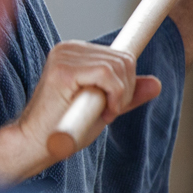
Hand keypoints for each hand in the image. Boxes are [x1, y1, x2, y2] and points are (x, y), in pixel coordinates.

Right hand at [0, 40, 160, 184]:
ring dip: (120, 97)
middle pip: (124, 59)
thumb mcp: (102, 107)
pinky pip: (108, 75)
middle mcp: (68, 48)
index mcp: (76, 52)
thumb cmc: (65, 128)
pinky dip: (114, 97)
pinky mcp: (63, 70)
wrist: (36, 144)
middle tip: (107, 112)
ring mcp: (64, 56)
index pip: (120, 56)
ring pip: (119, 66)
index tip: (115, 104)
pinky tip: (101, 113)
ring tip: (99, 114)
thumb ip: (126, 93)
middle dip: (126, 90)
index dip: (127, 82)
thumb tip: (157, 83)